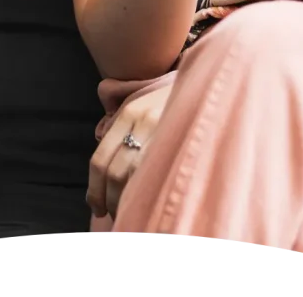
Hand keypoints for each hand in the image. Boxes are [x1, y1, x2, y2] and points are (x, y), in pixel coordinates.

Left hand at [88, 84, 172, 219]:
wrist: (208, 88)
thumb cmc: (171, 103)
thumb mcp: (142, 107)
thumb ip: (122, 130)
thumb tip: (104, 170)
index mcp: (129, 113)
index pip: (100, 159)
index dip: (94, 190)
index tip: (97, 207)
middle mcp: (144, 121)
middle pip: (115, 173)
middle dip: (110, 200)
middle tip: (112, 214)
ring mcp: (165, 133)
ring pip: (136, 179)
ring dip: (128, 203)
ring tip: (131, 213)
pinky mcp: (185, 144)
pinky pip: (161, 178)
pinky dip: (150, 196)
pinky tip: (151, 205)